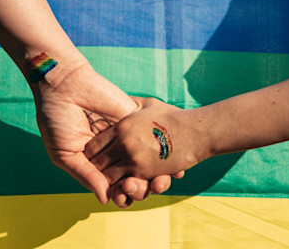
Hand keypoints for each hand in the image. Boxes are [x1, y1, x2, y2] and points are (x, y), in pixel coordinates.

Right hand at [32, 62, 175, 203]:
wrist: (65, 85)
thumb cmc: (57, 119)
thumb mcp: (65, 153)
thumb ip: (85, 175)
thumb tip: (106, 199)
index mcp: (95, 163)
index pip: (113, 186)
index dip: (121, 195)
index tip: (124, 200)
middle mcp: (113, 152)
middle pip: (133, 177)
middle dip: (140, 188)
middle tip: (139, 188)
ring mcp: (127, 137)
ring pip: (146, 163)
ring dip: (154, 176)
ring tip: (154, 182)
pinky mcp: (136, 120)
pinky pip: (155, 139)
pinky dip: (167, 155)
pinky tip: (174, 167)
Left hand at [85, 97, 208, 184]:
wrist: (195, 132)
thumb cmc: (173, 117)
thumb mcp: (149, 105)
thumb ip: (132, 104)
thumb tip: (122, 100)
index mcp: (121, 126)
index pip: (93, 145)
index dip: (93, 153)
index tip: (98, 157)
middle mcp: (122, 142)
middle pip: (96, 162)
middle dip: (98, 169)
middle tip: (103, 173)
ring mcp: (132, 158)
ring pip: (107, 177)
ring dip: (110, 181)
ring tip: (115, 180)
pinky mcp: (144, 172)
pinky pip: (123, 185)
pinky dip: (123, 188)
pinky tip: (127, 185)